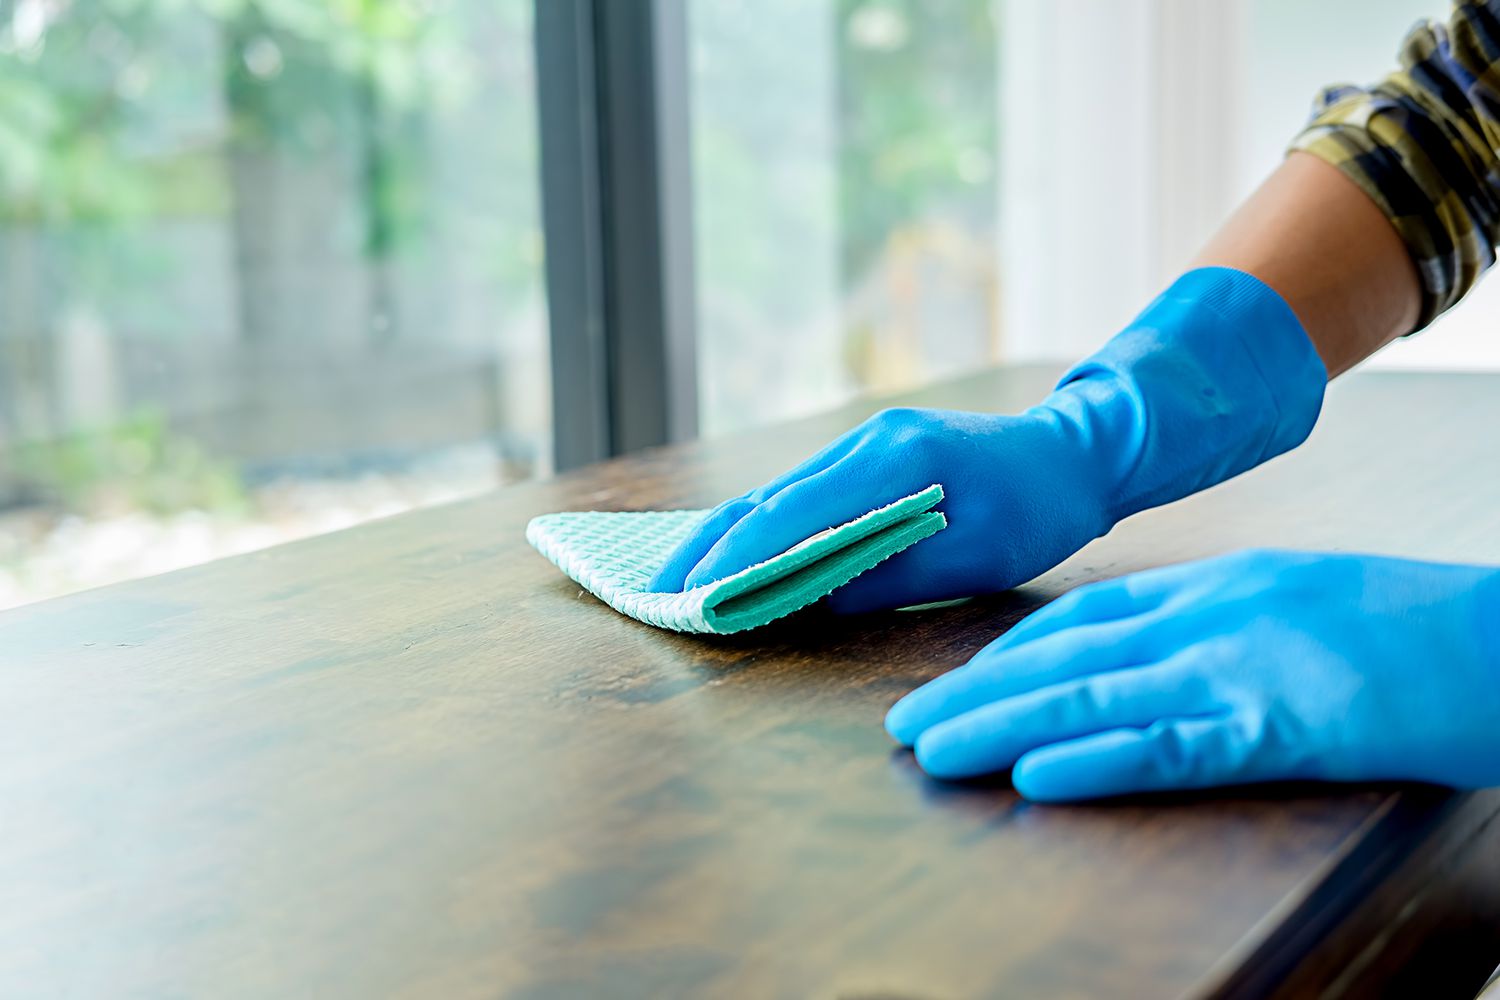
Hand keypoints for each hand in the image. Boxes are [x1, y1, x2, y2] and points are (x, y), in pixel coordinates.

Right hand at [647, 405, 1118, 612]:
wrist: (1075, 453)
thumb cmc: (1039, 507)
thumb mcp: (977, 554)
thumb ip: (890, 576)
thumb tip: (808, 604)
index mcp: (895, 458)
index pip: (794, 512)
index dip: (737, 557)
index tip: (692, 596)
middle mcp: (866, 441)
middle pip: (766, 497)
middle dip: (707, 548)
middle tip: (656, 594)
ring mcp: (863, 444)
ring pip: (776, 494)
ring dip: (725, 538)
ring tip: (679, 581)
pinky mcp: (866, 457)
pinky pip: (800, 494)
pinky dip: (761, 529)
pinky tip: (731, 555)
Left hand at [885, 548, 1499, 799]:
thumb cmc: (1414, 627)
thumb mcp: (1300, 600)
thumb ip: (1224, 620)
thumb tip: (1160, 654)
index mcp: (1218, 585)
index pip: (1089, 616)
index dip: (1013, 652)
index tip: (959, 680)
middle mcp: (1213, 615)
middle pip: (1070, 656)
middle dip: (976, 689)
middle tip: (902, 724)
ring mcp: (1245, 667)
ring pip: (1097, 698)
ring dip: (1003, 726)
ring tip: (930, 751)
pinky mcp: (1287, 725)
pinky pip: (1176, 746)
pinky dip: (1098, 762)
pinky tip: (1035, 778)